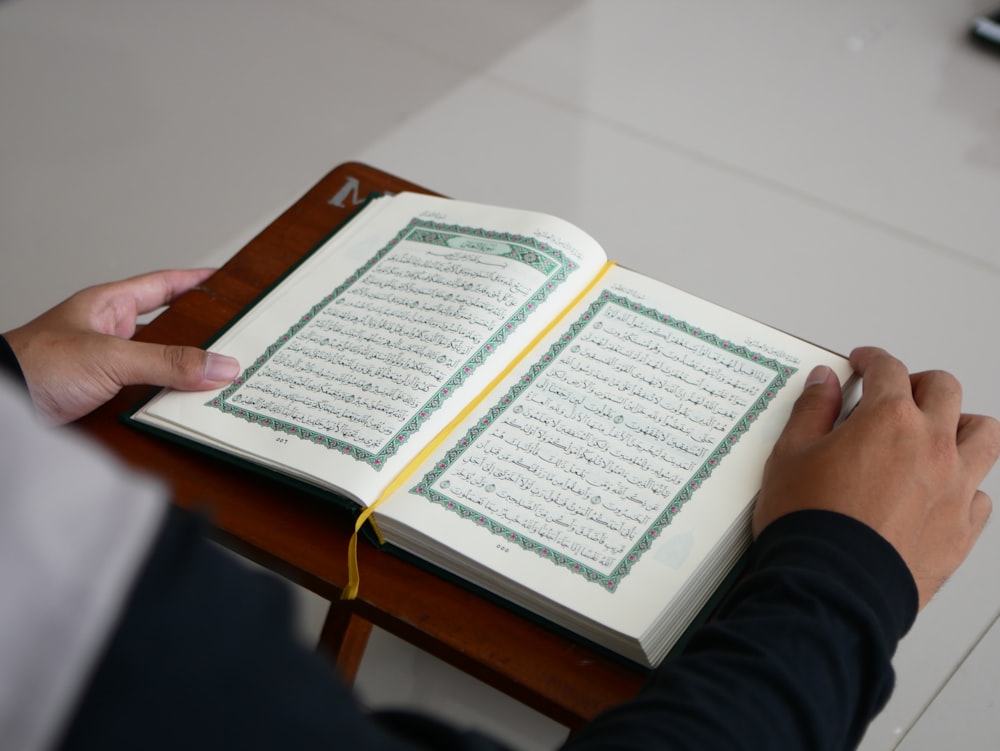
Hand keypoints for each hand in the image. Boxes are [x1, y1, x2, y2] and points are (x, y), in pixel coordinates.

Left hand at [4, 269, 239, 423]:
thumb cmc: (33, 367)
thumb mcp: (110, 357)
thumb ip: (167, 361)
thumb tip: (218, 364)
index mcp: (110, 305)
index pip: (165, 285)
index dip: (197, 280)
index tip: (229, 280)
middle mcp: (111, 333)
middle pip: (170, 329)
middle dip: (203, 336)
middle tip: (237, 339)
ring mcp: (108, 367)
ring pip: (161, 366)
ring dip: (186, 375)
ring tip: (220, 380)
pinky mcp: (105, 398)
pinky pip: (148, 396)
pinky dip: (169, 402)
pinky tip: (187, 408)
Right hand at [754, 347, 999, 609]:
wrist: (832, 585)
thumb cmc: (810, 524)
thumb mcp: (790, 454)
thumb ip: (811, 410)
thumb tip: (823, 383)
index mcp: (888, 420)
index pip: (888, 369)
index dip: (872, 359)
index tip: (864, 363)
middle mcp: (932, 446)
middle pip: (944, 390)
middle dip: (918, 383)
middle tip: (897, 392)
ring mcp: (954, 488)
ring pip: (982, 435)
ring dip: (960, 425)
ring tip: (937, 432)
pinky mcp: (962, 529)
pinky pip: (980, 495)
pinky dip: (964, 484)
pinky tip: (942, 488)